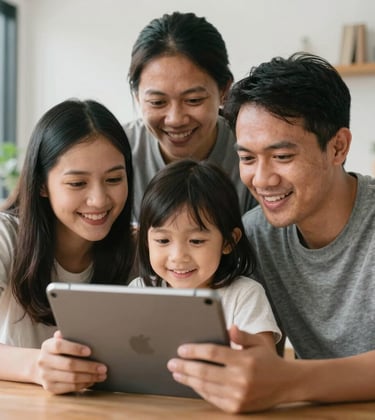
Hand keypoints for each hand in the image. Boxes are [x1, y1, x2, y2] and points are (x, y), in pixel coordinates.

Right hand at [36, 331, 106, 393]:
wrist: (40, 367)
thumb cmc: (57, 351)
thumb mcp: (59, 341)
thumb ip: (69, 336)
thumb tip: (83, 330)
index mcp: (47, 346)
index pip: (60, 346)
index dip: (75, 348)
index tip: (90, 351)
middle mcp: (44, 361)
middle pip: (69, 364)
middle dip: (89, 366)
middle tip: (103, 367)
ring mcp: (46, 376)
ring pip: (72, 378)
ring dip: (90, 377)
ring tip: (102, 375)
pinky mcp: (50, 388)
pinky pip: (70, 387)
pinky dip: (83, 384)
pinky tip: (92, 381)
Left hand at [167, 325, 289, 412]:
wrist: (287, 384)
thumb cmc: (268, 359)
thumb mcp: (258, 342)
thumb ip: (241, 334)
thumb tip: (228, 327)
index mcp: (245, 360)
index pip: (213, 353)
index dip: (194, 351)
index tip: (181, 349)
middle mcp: (241, 379)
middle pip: (205, 371)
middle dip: (184, 367)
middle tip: (171, 362)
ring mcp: (238, 395)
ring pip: (205, 386)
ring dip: (188, 379)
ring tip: (177, 373)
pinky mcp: (237, 408)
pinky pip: (212, 398)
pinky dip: (199, 390)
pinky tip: (191, 383)